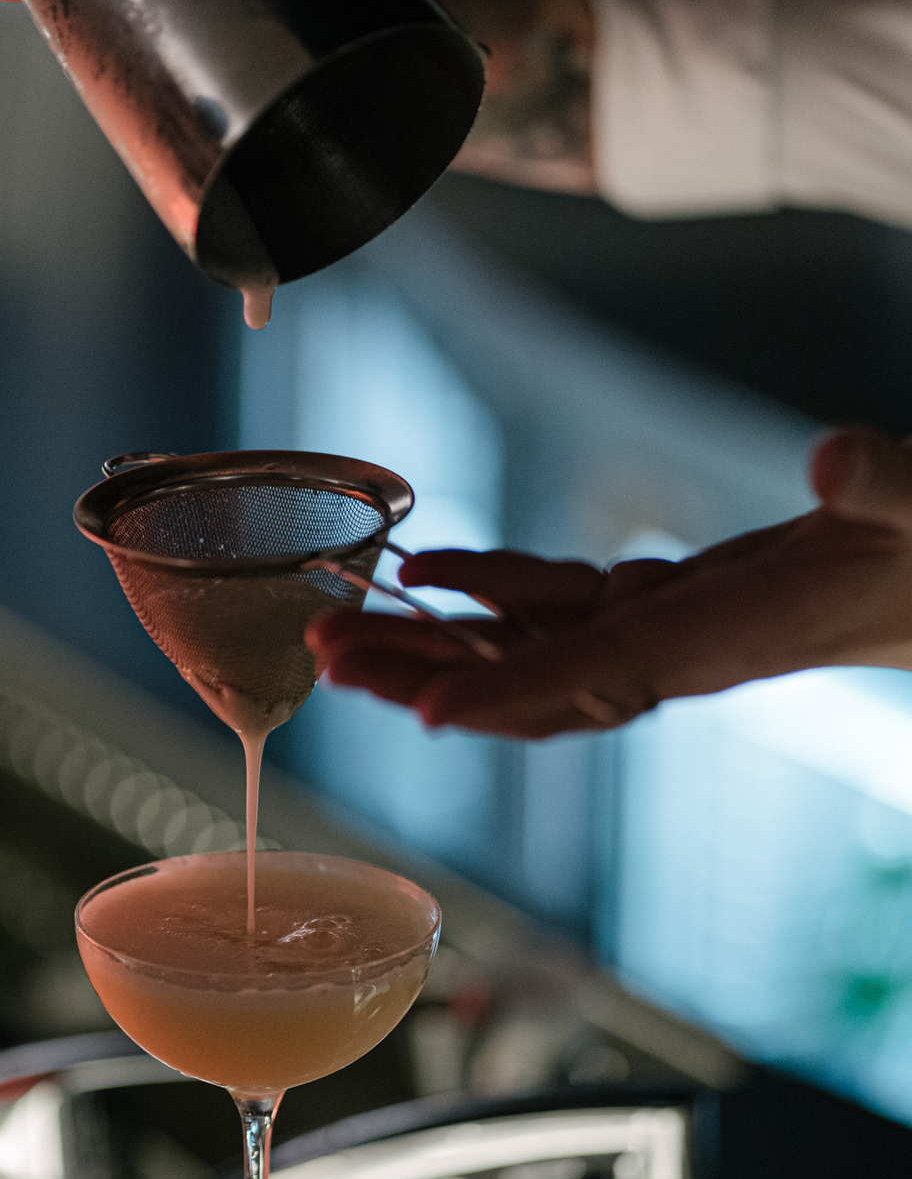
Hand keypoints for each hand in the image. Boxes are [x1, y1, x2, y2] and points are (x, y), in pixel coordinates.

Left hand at [305, 427, 911, 740]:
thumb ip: (889, 488)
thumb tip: (838, 461)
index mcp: (726, 636)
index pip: (603, 675)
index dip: (510, 695)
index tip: (423, 717)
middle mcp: (677, 650)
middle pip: (528, 683)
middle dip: (423, 678)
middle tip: (322, 660)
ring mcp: (661, 632)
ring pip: (524, 653)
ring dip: (429, 645)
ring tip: (336, 632)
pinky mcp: (661, 603)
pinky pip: (554, 611)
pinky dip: (487, 593)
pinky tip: (427, 574)